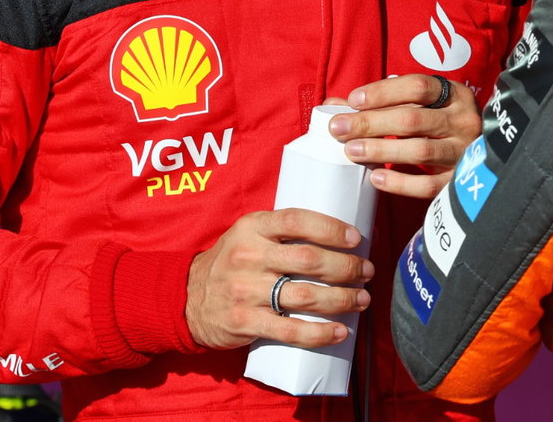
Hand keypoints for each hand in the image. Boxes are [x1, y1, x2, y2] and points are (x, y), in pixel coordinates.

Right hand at [184, 208, 372, 350]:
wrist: (185, 299)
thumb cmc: (231, 262)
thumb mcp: (247, 233)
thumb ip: (280, 230)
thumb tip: (336, 233)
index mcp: (252, 227)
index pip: (296, 221)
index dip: (330, 228)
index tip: (356, 239)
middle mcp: (249, 256)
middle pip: (309, 260)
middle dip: (346, 268)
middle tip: (367, 272)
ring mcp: (246, 291)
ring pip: (306, 296)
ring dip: (342, 299)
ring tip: (362, 300)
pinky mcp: (245, 322)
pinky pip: (290, 330)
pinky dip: (320, 333)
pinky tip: (341, 331)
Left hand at [329, 74, 481, 198]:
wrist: (482, 157)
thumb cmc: (437, 124)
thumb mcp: (420, 106)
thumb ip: (383, 102)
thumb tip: (334, 104)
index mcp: (455, 95)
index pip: (418, 86)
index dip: (383, 92)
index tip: (353, 100)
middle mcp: (463, 121)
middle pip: (413, 120)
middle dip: (371, 123)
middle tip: (339, 129)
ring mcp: (463, 152)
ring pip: (419, 151)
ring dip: (381, 150)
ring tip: (352, 151)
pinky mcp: (458, 181)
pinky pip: (427, 185)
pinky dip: (400, 182)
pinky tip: (376, 177)